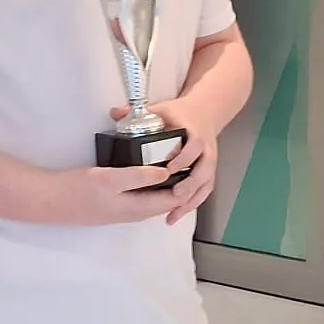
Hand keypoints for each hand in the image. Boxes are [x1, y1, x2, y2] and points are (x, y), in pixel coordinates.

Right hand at [51, 164, 182, 225]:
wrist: (51, 202)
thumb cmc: (78, 190)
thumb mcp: (110, 178)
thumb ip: (138, 176)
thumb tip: (165, 173)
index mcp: (138, 208)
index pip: (174, 199)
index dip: (186, 183)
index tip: (191, 161)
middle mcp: (135, 213)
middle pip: (167, 200)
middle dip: (179, 182)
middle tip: (185, 157)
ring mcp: (125, 210)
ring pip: (154, 198)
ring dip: (165, 183)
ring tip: (170, 159)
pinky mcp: (115, 204)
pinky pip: (142, 195)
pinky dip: (150, 183)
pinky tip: (146, 168)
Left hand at [110, 98, 218, 226]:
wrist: (203, 113)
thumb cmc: (181, 114)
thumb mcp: (161, 109)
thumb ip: (137, 112)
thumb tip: (114, 113)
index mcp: (194, 134)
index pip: (193, 146)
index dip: (182, 158)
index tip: (168, 168)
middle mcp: (205, 149)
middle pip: (203, 168)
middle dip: (189, 183)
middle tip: (173, 194)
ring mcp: (208, 162)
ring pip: (204, 183)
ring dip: (190, 199)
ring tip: (173, 212)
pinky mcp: (208, 172)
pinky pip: (204, 191)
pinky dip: (192, 204)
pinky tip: (177, 214)